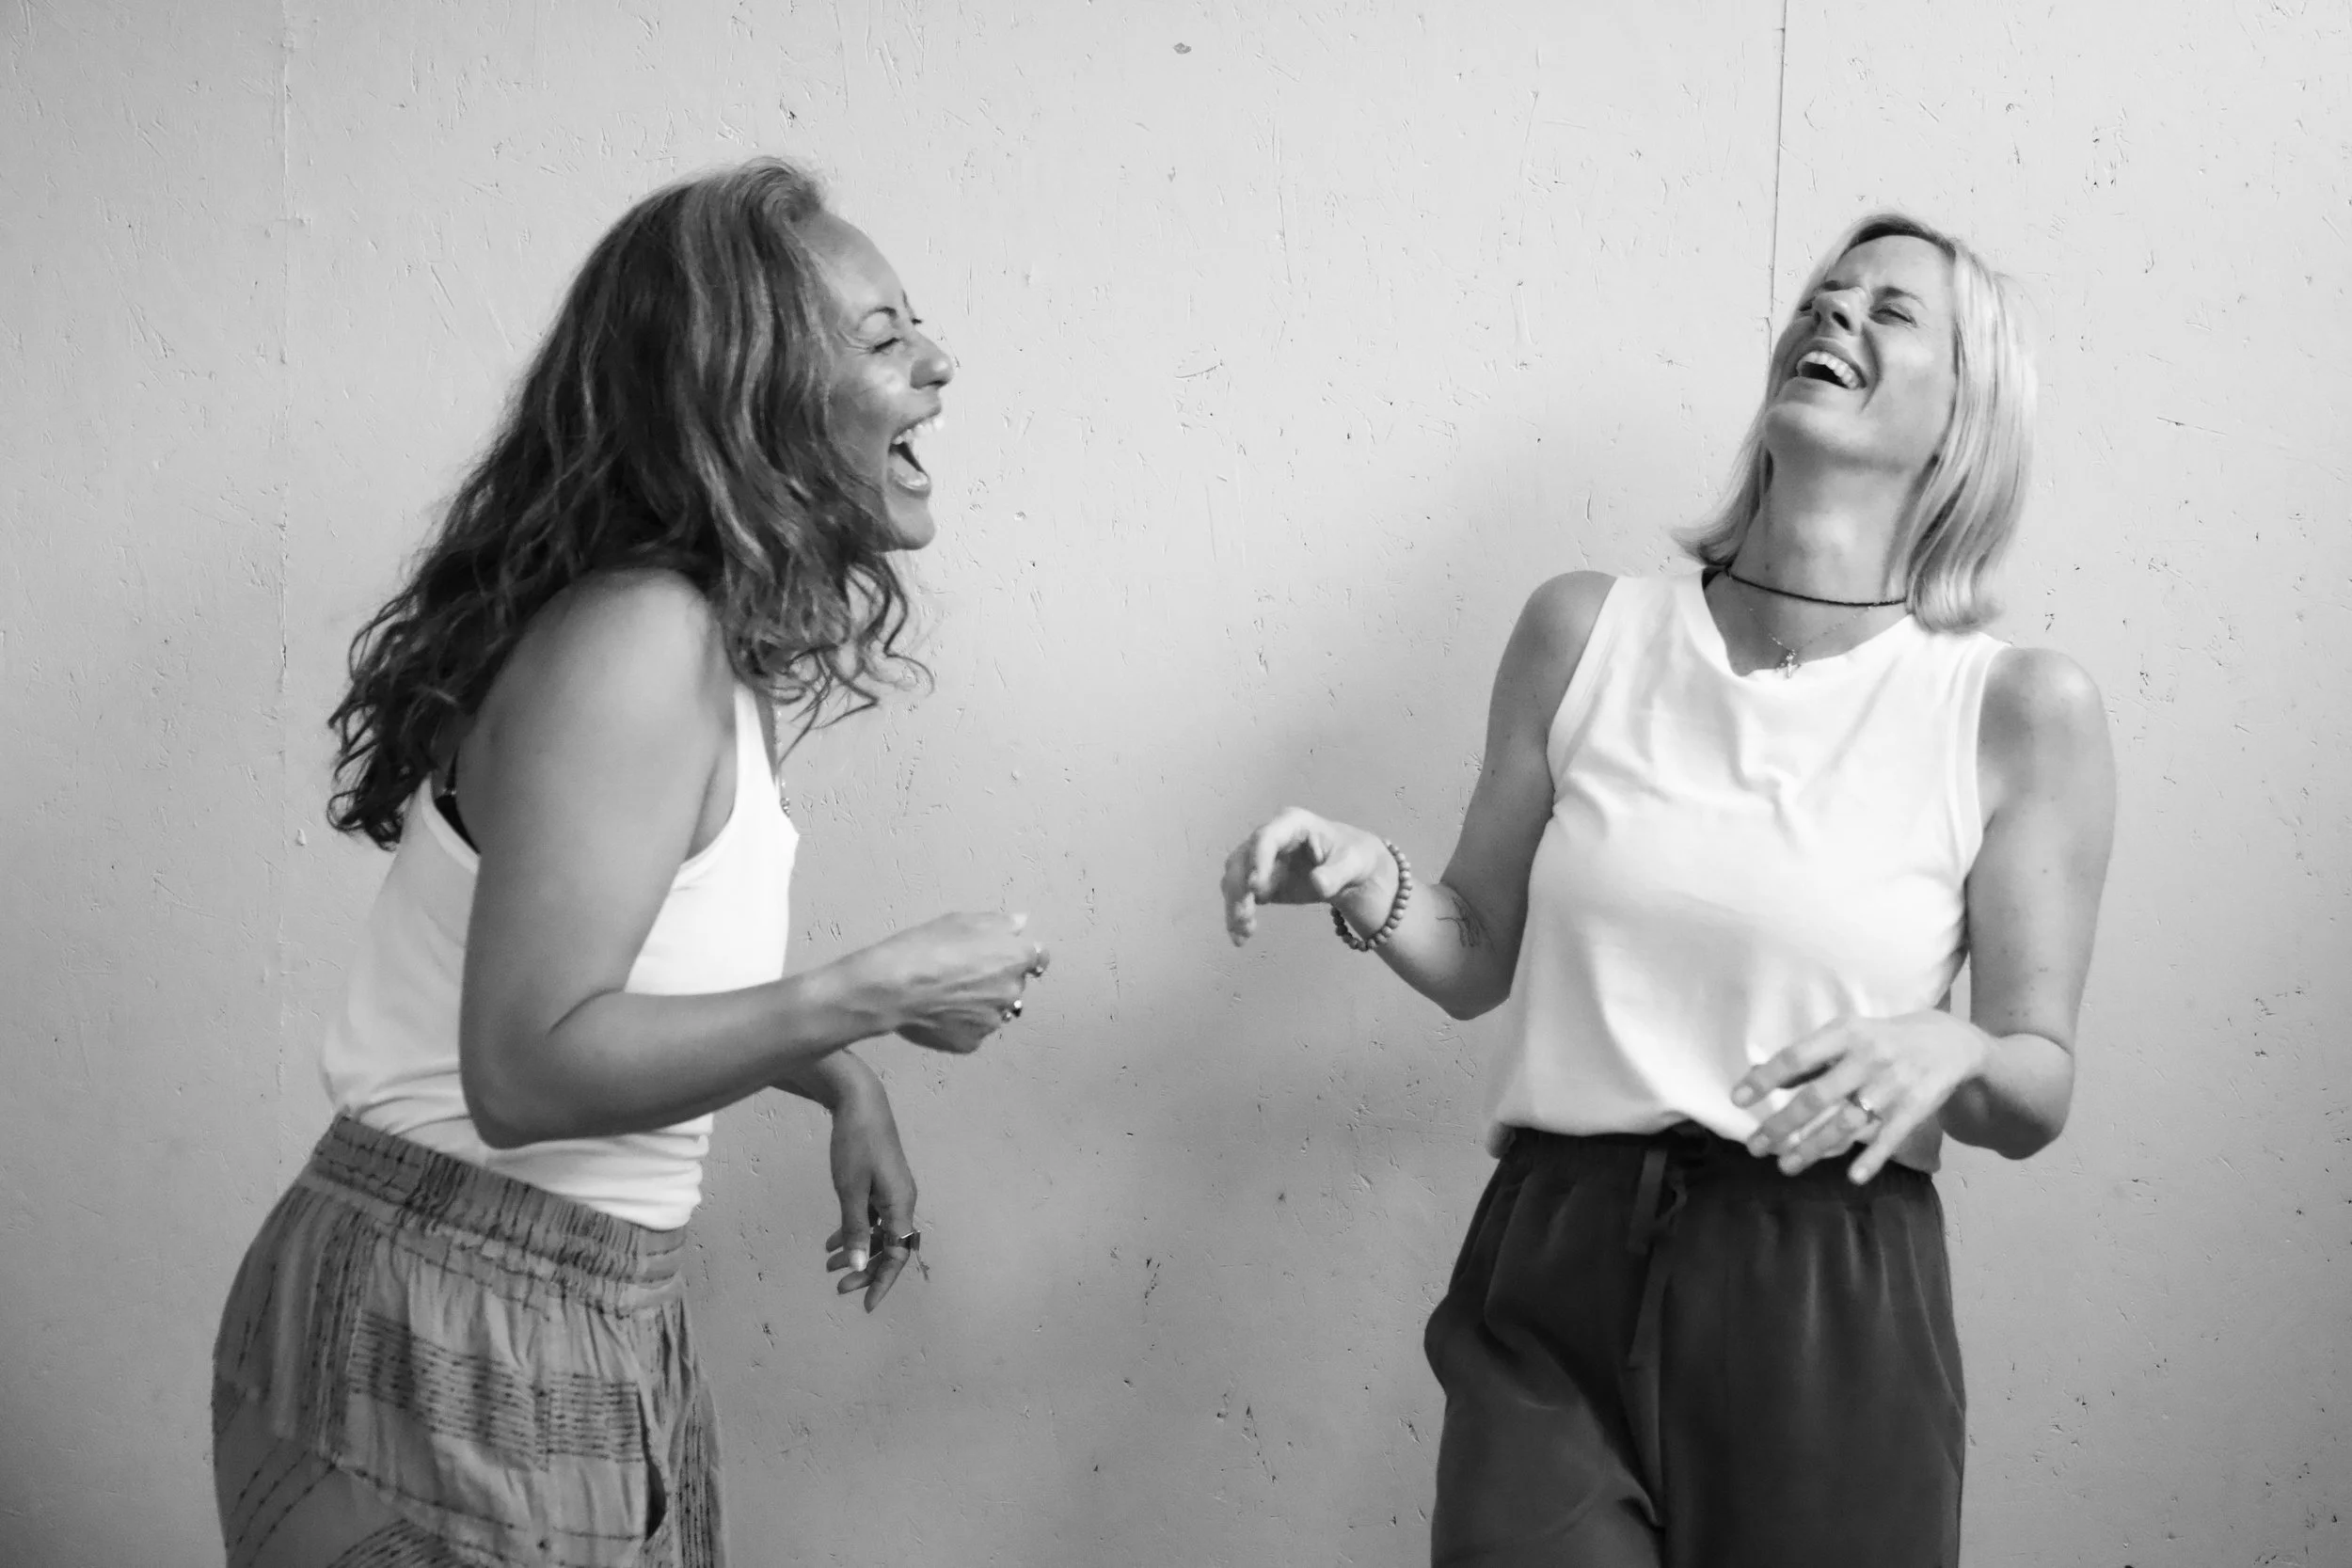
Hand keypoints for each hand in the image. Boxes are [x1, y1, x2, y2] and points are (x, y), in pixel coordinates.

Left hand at [818, 1065, 920, 1311]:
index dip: (883, 1281)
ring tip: (829, 1266)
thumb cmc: (856, 1143)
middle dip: (866, 1270)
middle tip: (839, 1287)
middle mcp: (902, 1200)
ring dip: (857, 1250)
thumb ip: (855, 1229)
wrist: (859, 1101)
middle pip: (889, 1247)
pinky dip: (854, 1230)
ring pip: (878, 1232)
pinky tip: (831, 1242)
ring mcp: (892, 1191)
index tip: (866, 1304)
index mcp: (901, 1203)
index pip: (898, 1253)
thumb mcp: (850, 1189)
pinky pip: (871, 1216)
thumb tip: (859, 1267)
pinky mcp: (880, 1183)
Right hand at [862, 911, 1050, 1054]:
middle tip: (963, 973)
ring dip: (981, 1004)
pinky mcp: (972, 1043)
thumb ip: (999, 923)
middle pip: (1013, 985)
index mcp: (1015, 958)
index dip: (1023, 955)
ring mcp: (992, 1021)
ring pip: (994, 1010)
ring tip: (948, 995)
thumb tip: (1019, 924)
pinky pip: (973, 1031)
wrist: (893, 987)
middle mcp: (1012, 992)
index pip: (1039, 958)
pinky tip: (939, 1012)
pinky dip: (962, 1024)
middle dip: (996, 980)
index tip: (1010, 956)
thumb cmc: (926, 947)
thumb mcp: (962, 920)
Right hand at [1220, 807, 1391, 944]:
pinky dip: (1237, 916)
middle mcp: (1269, 838)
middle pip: (1242, 859)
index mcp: (1292, 823)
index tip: (1256, 887)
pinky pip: (1241, 897)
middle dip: (1239, 888)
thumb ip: (1335, 874)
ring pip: (1235, 879)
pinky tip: (1241, 936)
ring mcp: (1261, 860)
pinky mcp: (1260, 882)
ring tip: (1244, 931)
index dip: (1257, 860)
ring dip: (1235, 905)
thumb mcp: (1352, 863)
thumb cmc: (1352, 856)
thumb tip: (1317, 883)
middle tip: (1245, 915)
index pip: (1266, 838)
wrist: (1349, 870)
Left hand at [1731, 1011, 1993, 1182]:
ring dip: (1813, 1148)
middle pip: (1816, 1097)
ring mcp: (1893, 1085)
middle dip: (1781, 1125)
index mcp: (1846, 1033)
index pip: (1796, 1057)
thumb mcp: (1847, 1035)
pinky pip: (1889, 1137)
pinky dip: (1872, 1158)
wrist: (1950, 1041)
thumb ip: (1810, 1058)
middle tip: (1754, 1146)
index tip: (1737, 1099)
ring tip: (1785, 1165)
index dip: (1765, 1079)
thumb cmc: (1882, 1040)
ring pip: (1846, 1123)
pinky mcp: (1915, 1108)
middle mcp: (1868, 1058)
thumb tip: (1761, 1076)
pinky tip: (1852, 1177)